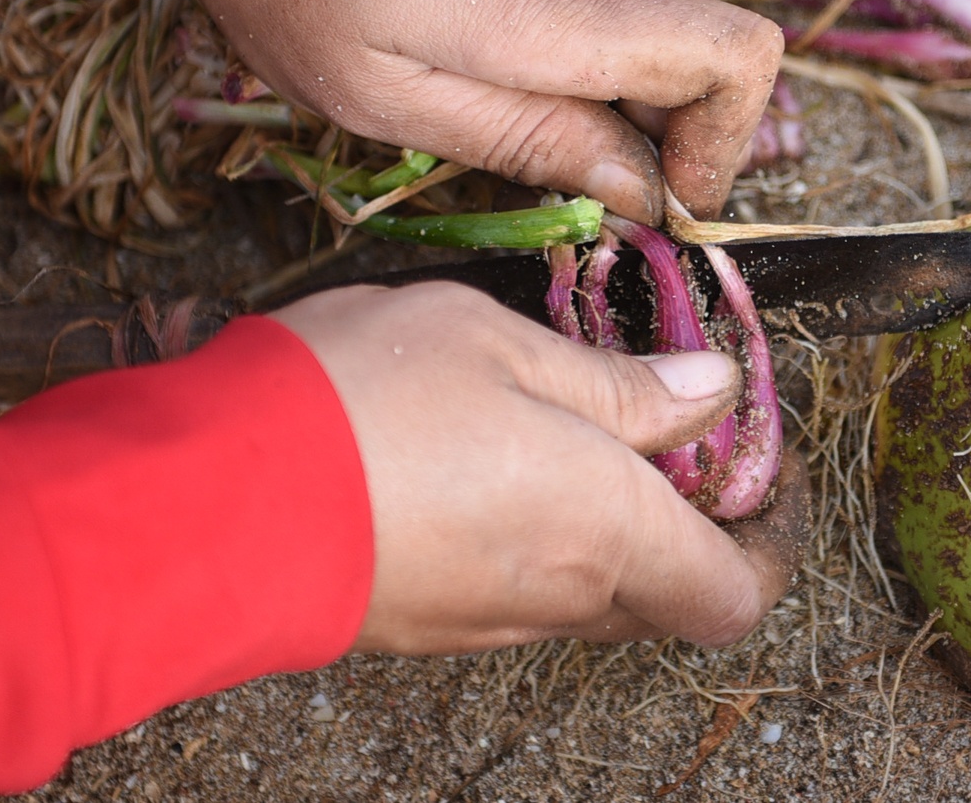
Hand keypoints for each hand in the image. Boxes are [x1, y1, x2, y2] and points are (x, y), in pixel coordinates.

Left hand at [112, 0, 781, 221]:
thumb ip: (528, 140)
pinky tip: (464, 53)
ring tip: (473, 106)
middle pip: (701, 61)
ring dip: (599, 100)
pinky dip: (569, 56)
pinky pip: (599, 7)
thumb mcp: (380, 93)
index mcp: (562, 3)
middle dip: (658, 143)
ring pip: (645, 41)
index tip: (658, 198)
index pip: (738, 56)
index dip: (724, 145)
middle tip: (545, 179)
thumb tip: (642, 192)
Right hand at [274, 281, 807, 652]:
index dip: (771, 539)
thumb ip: (623, 384)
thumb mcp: (507, 348)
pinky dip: (542, 539)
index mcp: (611, 530)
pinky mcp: (427, 624)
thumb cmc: (363, 402)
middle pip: (673, 594)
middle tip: (674, 430)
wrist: (199, 502)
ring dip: (614, 526)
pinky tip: (497, 459)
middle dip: (696, 522)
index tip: (761, 466)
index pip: (738, 590)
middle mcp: (563, 596)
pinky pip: (522, 591)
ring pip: (596, 592)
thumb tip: (713, 394)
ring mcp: (489, 621)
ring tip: (579, 426)